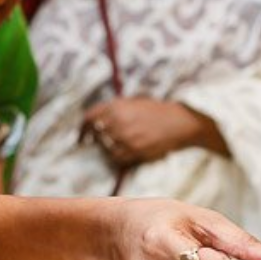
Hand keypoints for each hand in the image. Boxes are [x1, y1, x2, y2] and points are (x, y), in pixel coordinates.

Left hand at [81, 97, 212, 166]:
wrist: (178, 122)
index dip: (82, 129)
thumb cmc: (157, 111)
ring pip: (106, 147)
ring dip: (109, 148)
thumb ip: (114, 108)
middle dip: (98, 139)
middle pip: (97, 134)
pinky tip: (125, 153)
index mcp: (116, 106)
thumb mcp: (133, 102)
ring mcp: (126, 137)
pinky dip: (118, 157)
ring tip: (120, 145)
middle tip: (102, 143)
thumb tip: (97, 119)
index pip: (89, 118)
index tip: (81, 137)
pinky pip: (117, 157)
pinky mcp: (134, 150)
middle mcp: (118, 121)